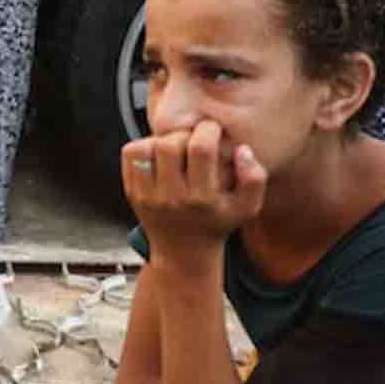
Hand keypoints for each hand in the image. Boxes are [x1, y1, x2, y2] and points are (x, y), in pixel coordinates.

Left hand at [123, 121, 266, 254]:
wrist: (183, 253)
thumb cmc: (218, 222)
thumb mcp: (247, 207)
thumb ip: (254, 177)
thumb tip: (241, 149)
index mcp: (202, 199)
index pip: (201, 149)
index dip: (208, 130)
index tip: (213, 131)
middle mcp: (172, 198)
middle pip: (170, 145)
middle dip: (184, 133)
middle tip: (193, 139)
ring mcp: (148, 197)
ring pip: (146, 148)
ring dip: (162, 140)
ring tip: (175, 147)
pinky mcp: (132, 193)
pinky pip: (130, 155)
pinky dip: (144, 146)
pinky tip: (159, 155)